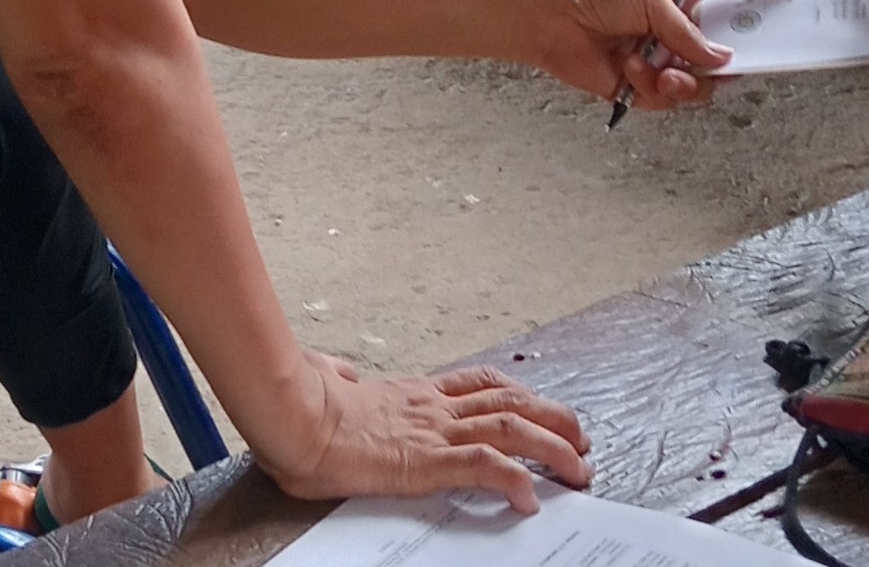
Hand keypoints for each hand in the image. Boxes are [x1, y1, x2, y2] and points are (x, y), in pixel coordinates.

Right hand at [257, 357, 591, 512]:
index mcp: (410, 394)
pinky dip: (515, 478)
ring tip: (578, 468)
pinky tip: (531, 496)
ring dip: (553, 446)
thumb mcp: (327, 385)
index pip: (478, 384)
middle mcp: (430, 408)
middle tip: (582, 440)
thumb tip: (337, 372)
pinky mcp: (425, 460)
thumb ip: (342, 378)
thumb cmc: (296, 407)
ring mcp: (431, 431)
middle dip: (554, 419)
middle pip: (511, 400)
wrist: (287, 415)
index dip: (518, 395)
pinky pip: (484, 465)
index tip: (541, 408)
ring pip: (512, 427)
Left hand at [523, 0, 800, 109]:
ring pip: (701, 80)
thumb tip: (719, 60)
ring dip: (684, 80)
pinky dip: (652, 87)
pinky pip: (669, 97)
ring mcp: (663, 55)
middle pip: (726, 44)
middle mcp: (678, 23)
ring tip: (661, 71)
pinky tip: (630, 70)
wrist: (546, 19)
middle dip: (729, 56)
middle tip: (726, 61)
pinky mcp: (644, 84)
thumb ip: (687, 32)